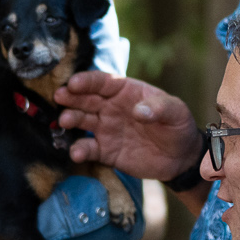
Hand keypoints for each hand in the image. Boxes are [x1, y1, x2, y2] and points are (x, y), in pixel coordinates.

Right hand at [52, 73, 199, 178]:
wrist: (180, 157)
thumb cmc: (177, 126)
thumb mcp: (176, 112)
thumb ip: (160, 107)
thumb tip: (139, 111)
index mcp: (125, 91)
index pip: (102, 82)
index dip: (87, 81)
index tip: (74, 83)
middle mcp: (110, 107)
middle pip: (86, 98)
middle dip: (71, 96)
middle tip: (59, 97)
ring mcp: (105, 129)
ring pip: (82, 121)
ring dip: (71, 119)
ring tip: (65, 121)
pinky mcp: (105, 151)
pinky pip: (88, 149)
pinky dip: (79, 150)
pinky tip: (76, 153)